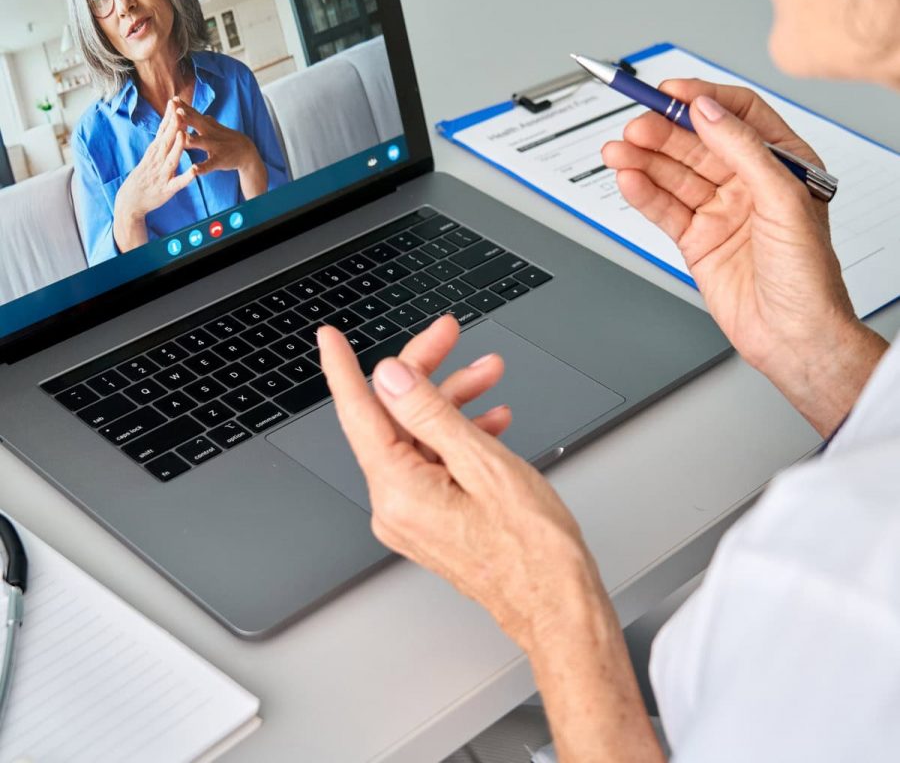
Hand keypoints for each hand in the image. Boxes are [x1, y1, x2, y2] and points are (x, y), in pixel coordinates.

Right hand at [113, 98, 196, 250]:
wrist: (129, 202)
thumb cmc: (143, 178)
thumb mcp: (149, 158)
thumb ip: (159, 144)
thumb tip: (166, 126)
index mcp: (153, 153)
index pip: (162, 131)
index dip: (168, 116)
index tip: (174, 101)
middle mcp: (156, 161)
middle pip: (166, 140)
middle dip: (173, 124)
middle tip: (180, 108)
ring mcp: (161, 175)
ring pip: (171, 158)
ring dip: (177, 146)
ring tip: (183, 133)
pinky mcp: (166, 190)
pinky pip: (178, 183)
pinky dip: (185, 177)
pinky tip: (194, 172)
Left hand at [174, 98, 266, 197]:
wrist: (246, 151)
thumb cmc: (225, 139)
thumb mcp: (213, 126)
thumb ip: (198, 118)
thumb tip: (184, 107)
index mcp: (206, 125)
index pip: (194, 114)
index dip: (184, 107)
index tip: (173, 99)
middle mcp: (210, 133)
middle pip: (197, 123)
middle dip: (187, 117)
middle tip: (176, 110)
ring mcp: (215, 146)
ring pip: (202, 143)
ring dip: (193, 140)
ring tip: (184, 137)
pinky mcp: (219, 160)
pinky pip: (210, 164)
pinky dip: (203, 167)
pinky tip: (195, 169)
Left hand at [320, 316, 663, 762]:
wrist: (557, 603)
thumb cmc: (533, 549)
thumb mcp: (484, 463)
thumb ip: (430, 414)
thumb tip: (391, 378)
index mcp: (400, 490)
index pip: (358, 413)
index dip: (343, 368)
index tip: (331, 338)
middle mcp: (395, 505)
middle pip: (393, 418)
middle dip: (425, 372)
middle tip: (450, 334)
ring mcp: (411, 515)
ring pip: (417, 436)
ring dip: (452, 400)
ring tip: (490, 375)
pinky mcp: (429, 519)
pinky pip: (431, 461)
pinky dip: (457, 434)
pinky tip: (489, 420)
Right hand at [602, 80, 886, 433]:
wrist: (792, 336)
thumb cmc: (807, 276)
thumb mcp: (782, 198)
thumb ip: (742, 148)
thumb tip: (708, 109)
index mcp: (781, 163)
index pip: (736, 114)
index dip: (702, 98)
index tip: (670, 91)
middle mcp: (747, 183)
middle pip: (695, 142)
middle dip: (662, 131)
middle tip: (634, 126)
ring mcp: (718, 210)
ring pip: (673, 173)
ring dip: (643, 159)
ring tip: (618, 151)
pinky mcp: (695, 238)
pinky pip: (663, 208)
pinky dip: (643, 193)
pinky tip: (628, 179)